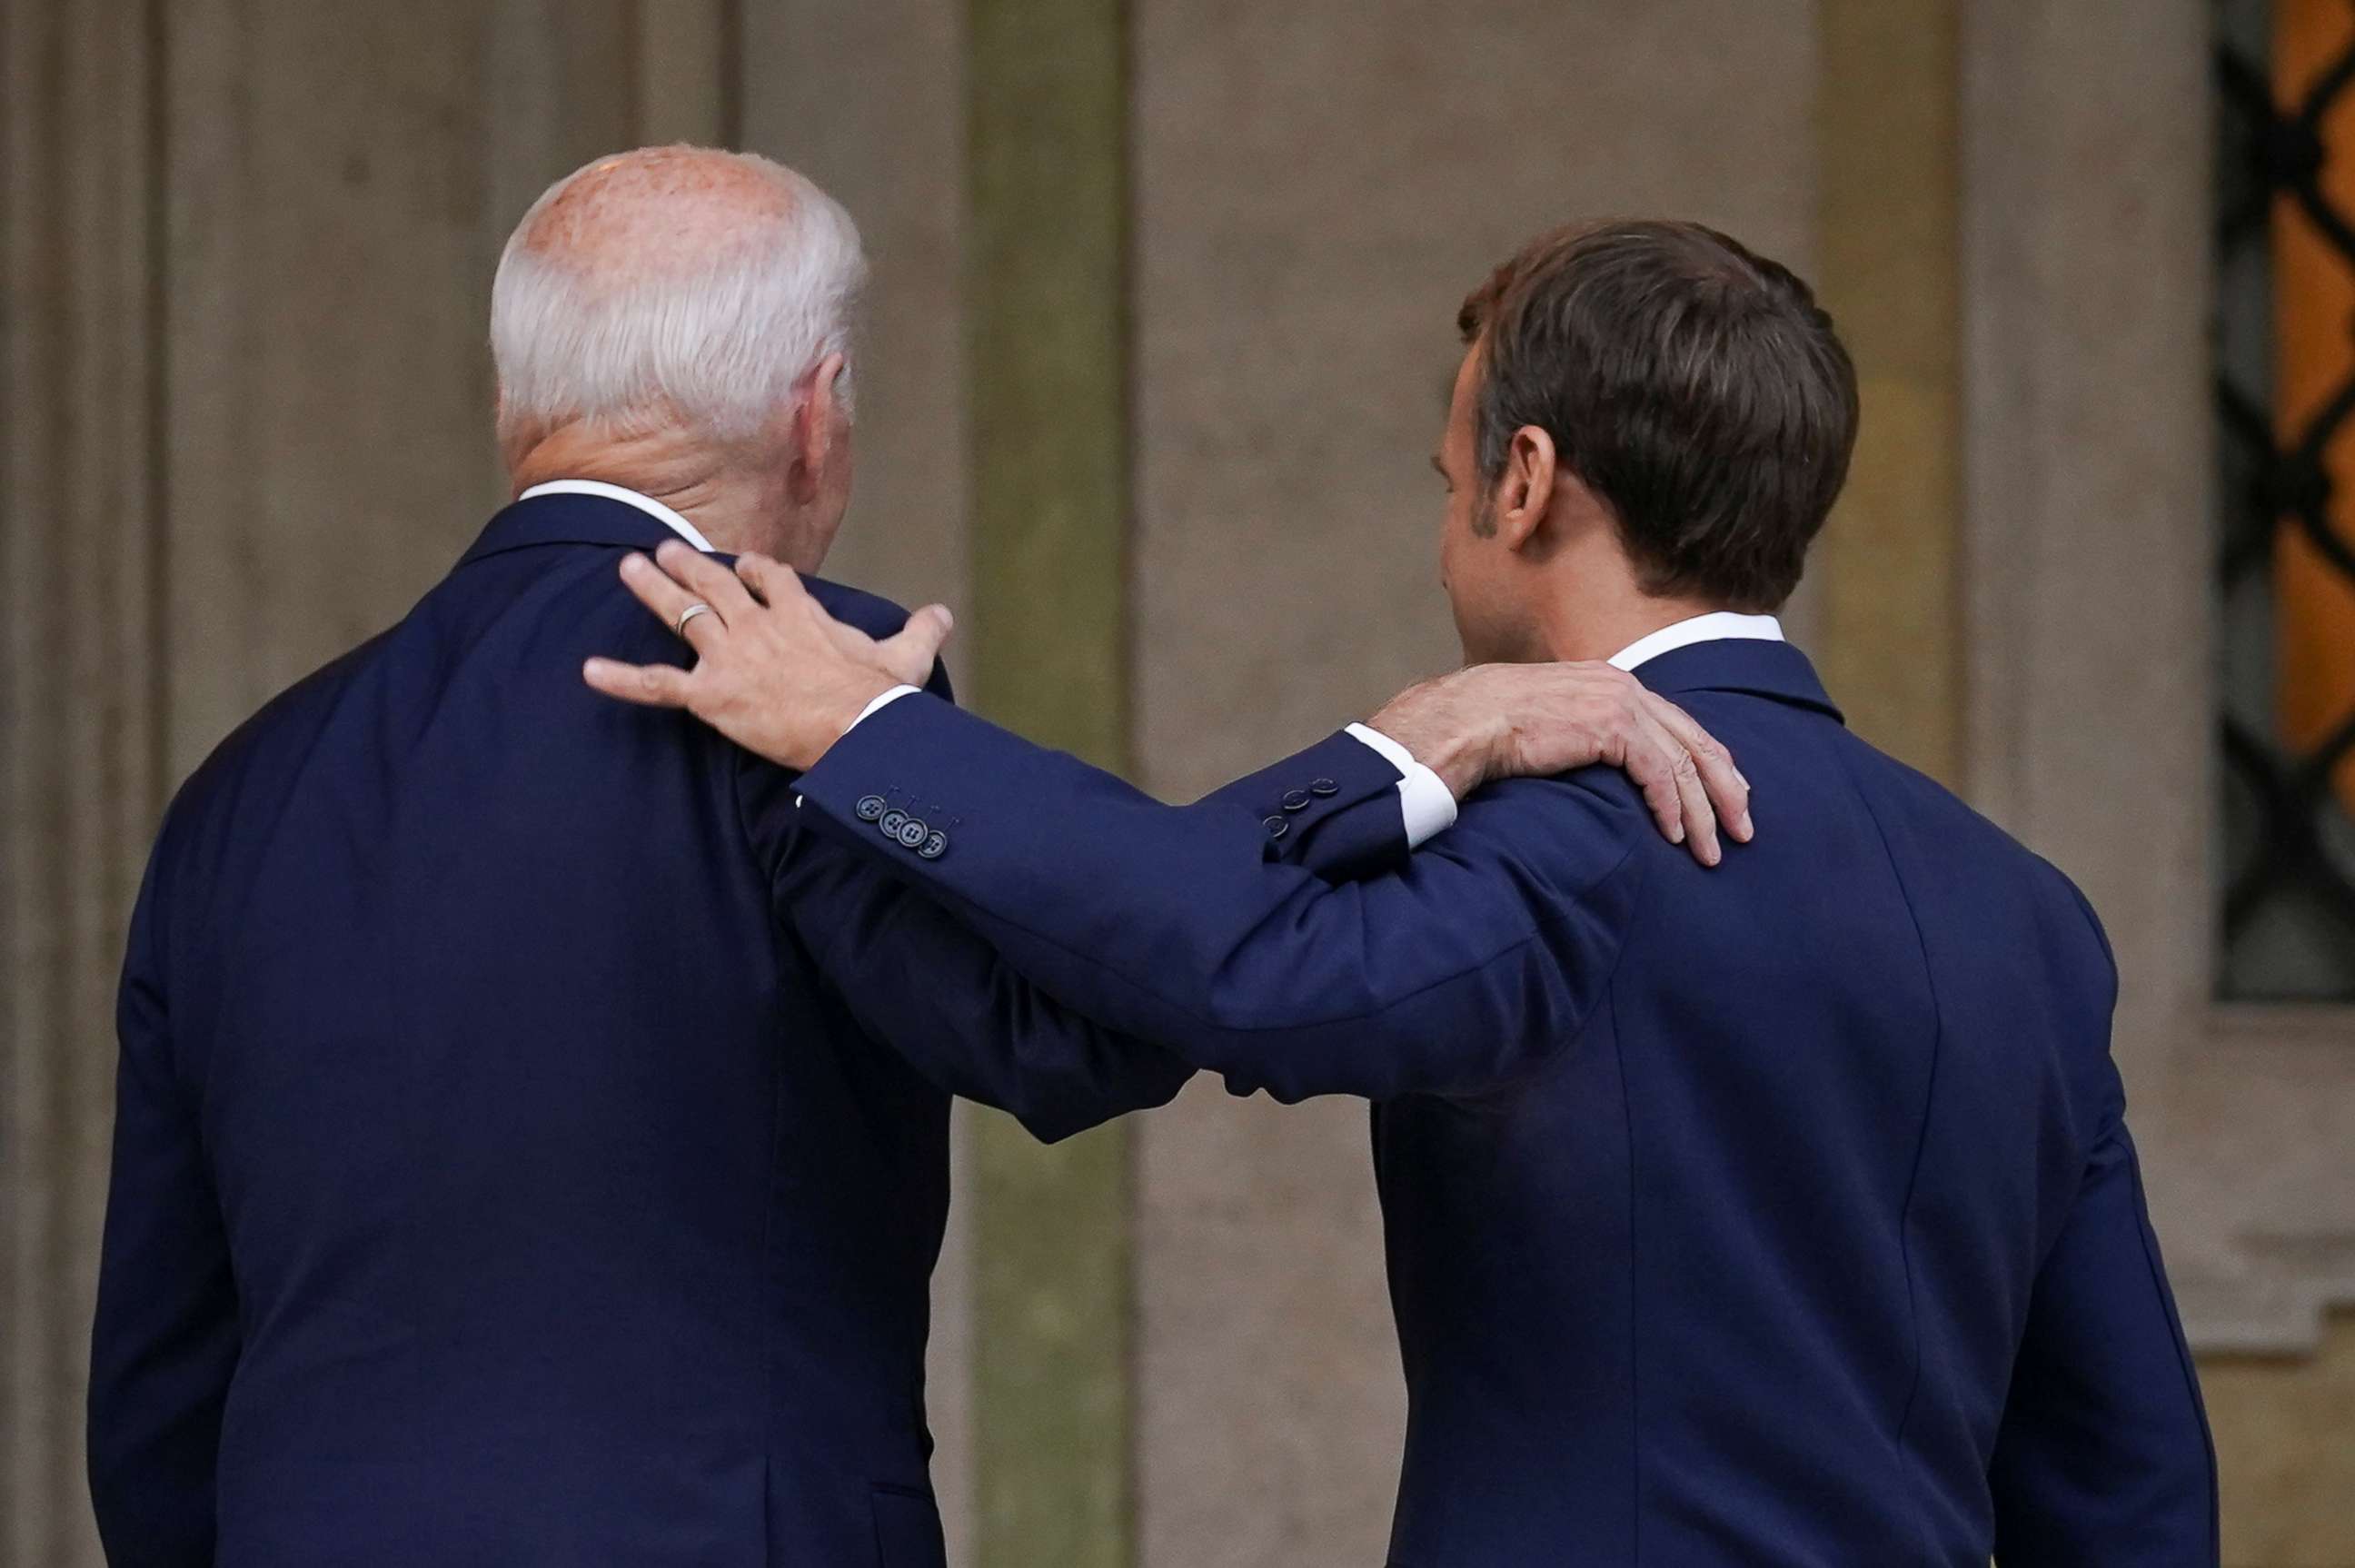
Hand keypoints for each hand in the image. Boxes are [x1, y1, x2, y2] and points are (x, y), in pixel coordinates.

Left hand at [582, 540, 954, 769]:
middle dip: (687, 565)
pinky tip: (588, 671)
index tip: (743, 563)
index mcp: (801, 613)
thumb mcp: (907, 659)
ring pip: (683, 614)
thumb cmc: (882, 698)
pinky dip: (621, 679)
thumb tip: (944, 613)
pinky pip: (658, 683)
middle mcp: (759, 625)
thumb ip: (921, 631)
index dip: (754, 570)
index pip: (770, 579)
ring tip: (630, 568)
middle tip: (662, 548)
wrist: (859, 729)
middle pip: (716, 585)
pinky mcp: (712, 694)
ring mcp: (731, 656)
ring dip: (653, 589)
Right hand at [1368, 662, 1751, 865]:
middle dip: (1726, 790)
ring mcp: (1620, 703)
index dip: (1711, 762)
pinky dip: (1672, 807)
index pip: (1679, 725)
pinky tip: (1675, 835)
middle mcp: (1624, 687)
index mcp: (1612, 683)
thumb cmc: (1492, 729)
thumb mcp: (1550, 726)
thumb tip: (1597, 768)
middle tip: (1743, 830)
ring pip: (1683, 763)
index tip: (1731, 797)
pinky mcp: (1611, 726)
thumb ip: (1583, 736)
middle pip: (1696, 741)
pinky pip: (1658, 773)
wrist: (1465, 720)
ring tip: (1711, 851)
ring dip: (1703, 812)